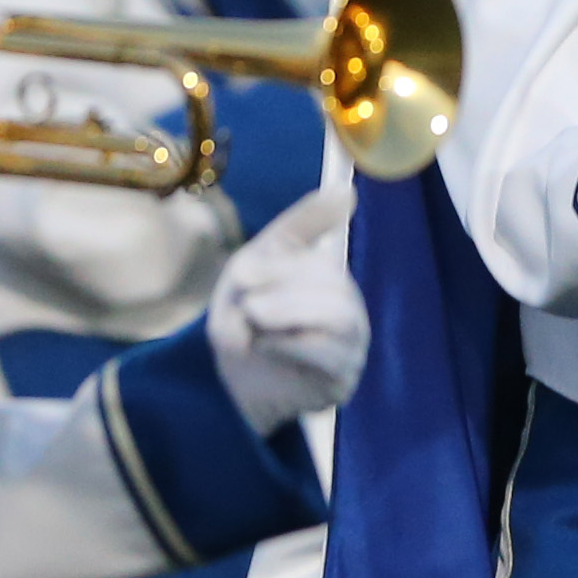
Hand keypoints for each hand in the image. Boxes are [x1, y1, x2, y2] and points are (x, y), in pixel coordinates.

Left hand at [209, 186, 367, 434]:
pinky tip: (264, 347)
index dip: (290, 250)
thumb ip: (300, 226)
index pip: (322, 250)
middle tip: (244, 301)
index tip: (250, 271)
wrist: (225, 383)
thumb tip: (350, 193)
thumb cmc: (242, 321)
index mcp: (326, 273)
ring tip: (253, 321)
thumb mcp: (254, 265)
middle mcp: (349, 306)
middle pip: (332, 280)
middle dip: (280, 285)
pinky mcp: (343, 378)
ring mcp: (352, 344)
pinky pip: (328, 353)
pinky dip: (288, 346)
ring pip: (338, 315)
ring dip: (285, 313)